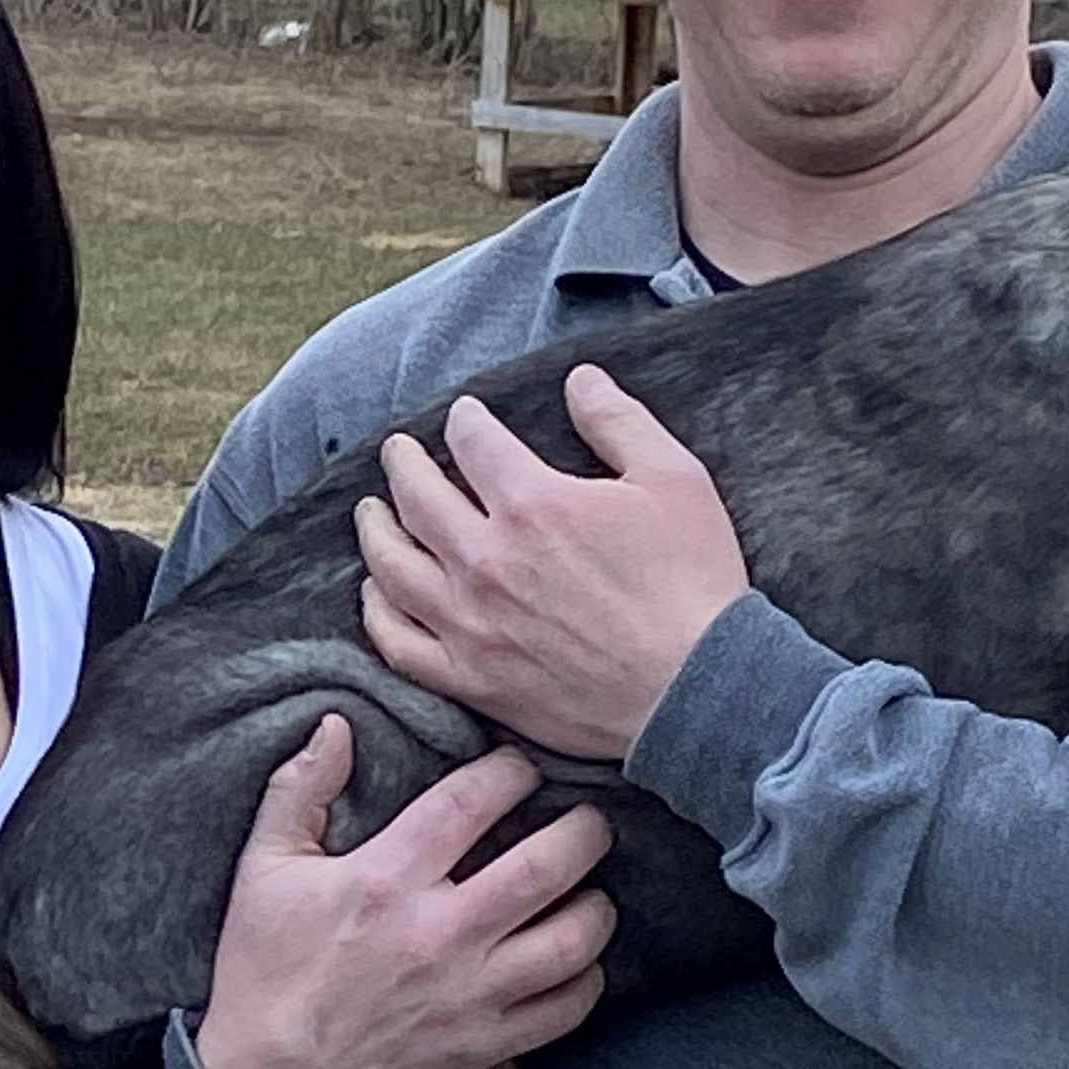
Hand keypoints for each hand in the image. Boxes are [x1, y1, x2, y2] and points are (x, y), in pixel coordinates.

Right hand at [189, 716, 612, 1068]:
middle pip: (548, 864)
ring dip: (597, 906)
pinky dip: (587, 980)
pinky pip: (566, 1008)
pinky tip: (578, 960)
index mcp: (385, 880)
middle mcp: (439, 933)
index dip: (510, 772)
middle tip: (588, 821)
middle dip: (583, 831)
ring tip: (590, 889)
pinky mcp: (485, 1045)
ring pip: (573, 938)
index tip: (521, 768)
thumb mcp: (262, 871)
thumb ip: (300, 790)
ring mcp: (470, 994)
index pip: (472, 801)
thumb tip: (336, 725)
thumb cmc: (265, 973)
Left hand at [356, 368, 749, 763]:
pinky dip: (378, 613)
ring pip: (394, 566)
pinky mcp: (473, 678)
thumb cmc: (691, 583)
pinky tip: (376, 594)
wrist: (696, 690)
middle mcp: (486, 559)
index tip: (465, 417)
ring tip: (371, 511)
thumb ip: (618, 420)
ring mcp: (471, 623)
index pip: (473, 441)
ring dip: (375, 530)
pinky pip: (400, 644)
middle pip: (417, 496)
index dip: (466, 420)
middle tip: (398, 450)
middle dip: (403, 463)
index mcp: (532, 503)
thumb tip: (579, 379)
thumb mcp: (674, 478)